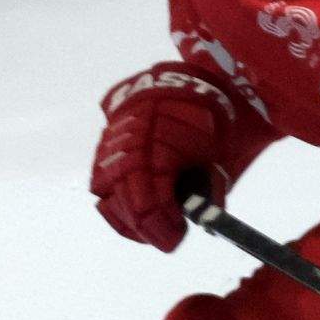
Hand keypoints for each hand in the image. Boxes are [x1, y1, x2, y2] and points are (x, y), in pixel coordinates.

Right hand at [87, 62, 248, 249]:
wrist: (193, 80)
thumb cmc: (214, 120)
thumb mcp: (217, 155)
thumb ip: (206, 189)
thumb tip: (197, 220)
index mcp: (160, 145)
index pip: (149, 199)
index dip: (162, 225)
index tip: (176, 238)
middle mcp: (130, 143)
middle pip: (123, 200)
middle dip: (144, 227)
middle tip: (166, 240)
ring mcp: (114, 140)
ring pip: (105, 192)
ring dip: (126, 216)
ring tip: (148, 229)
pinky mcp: (107, 140)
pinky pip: (102, 177)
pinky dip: (115, 198)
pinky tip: (132, 209)